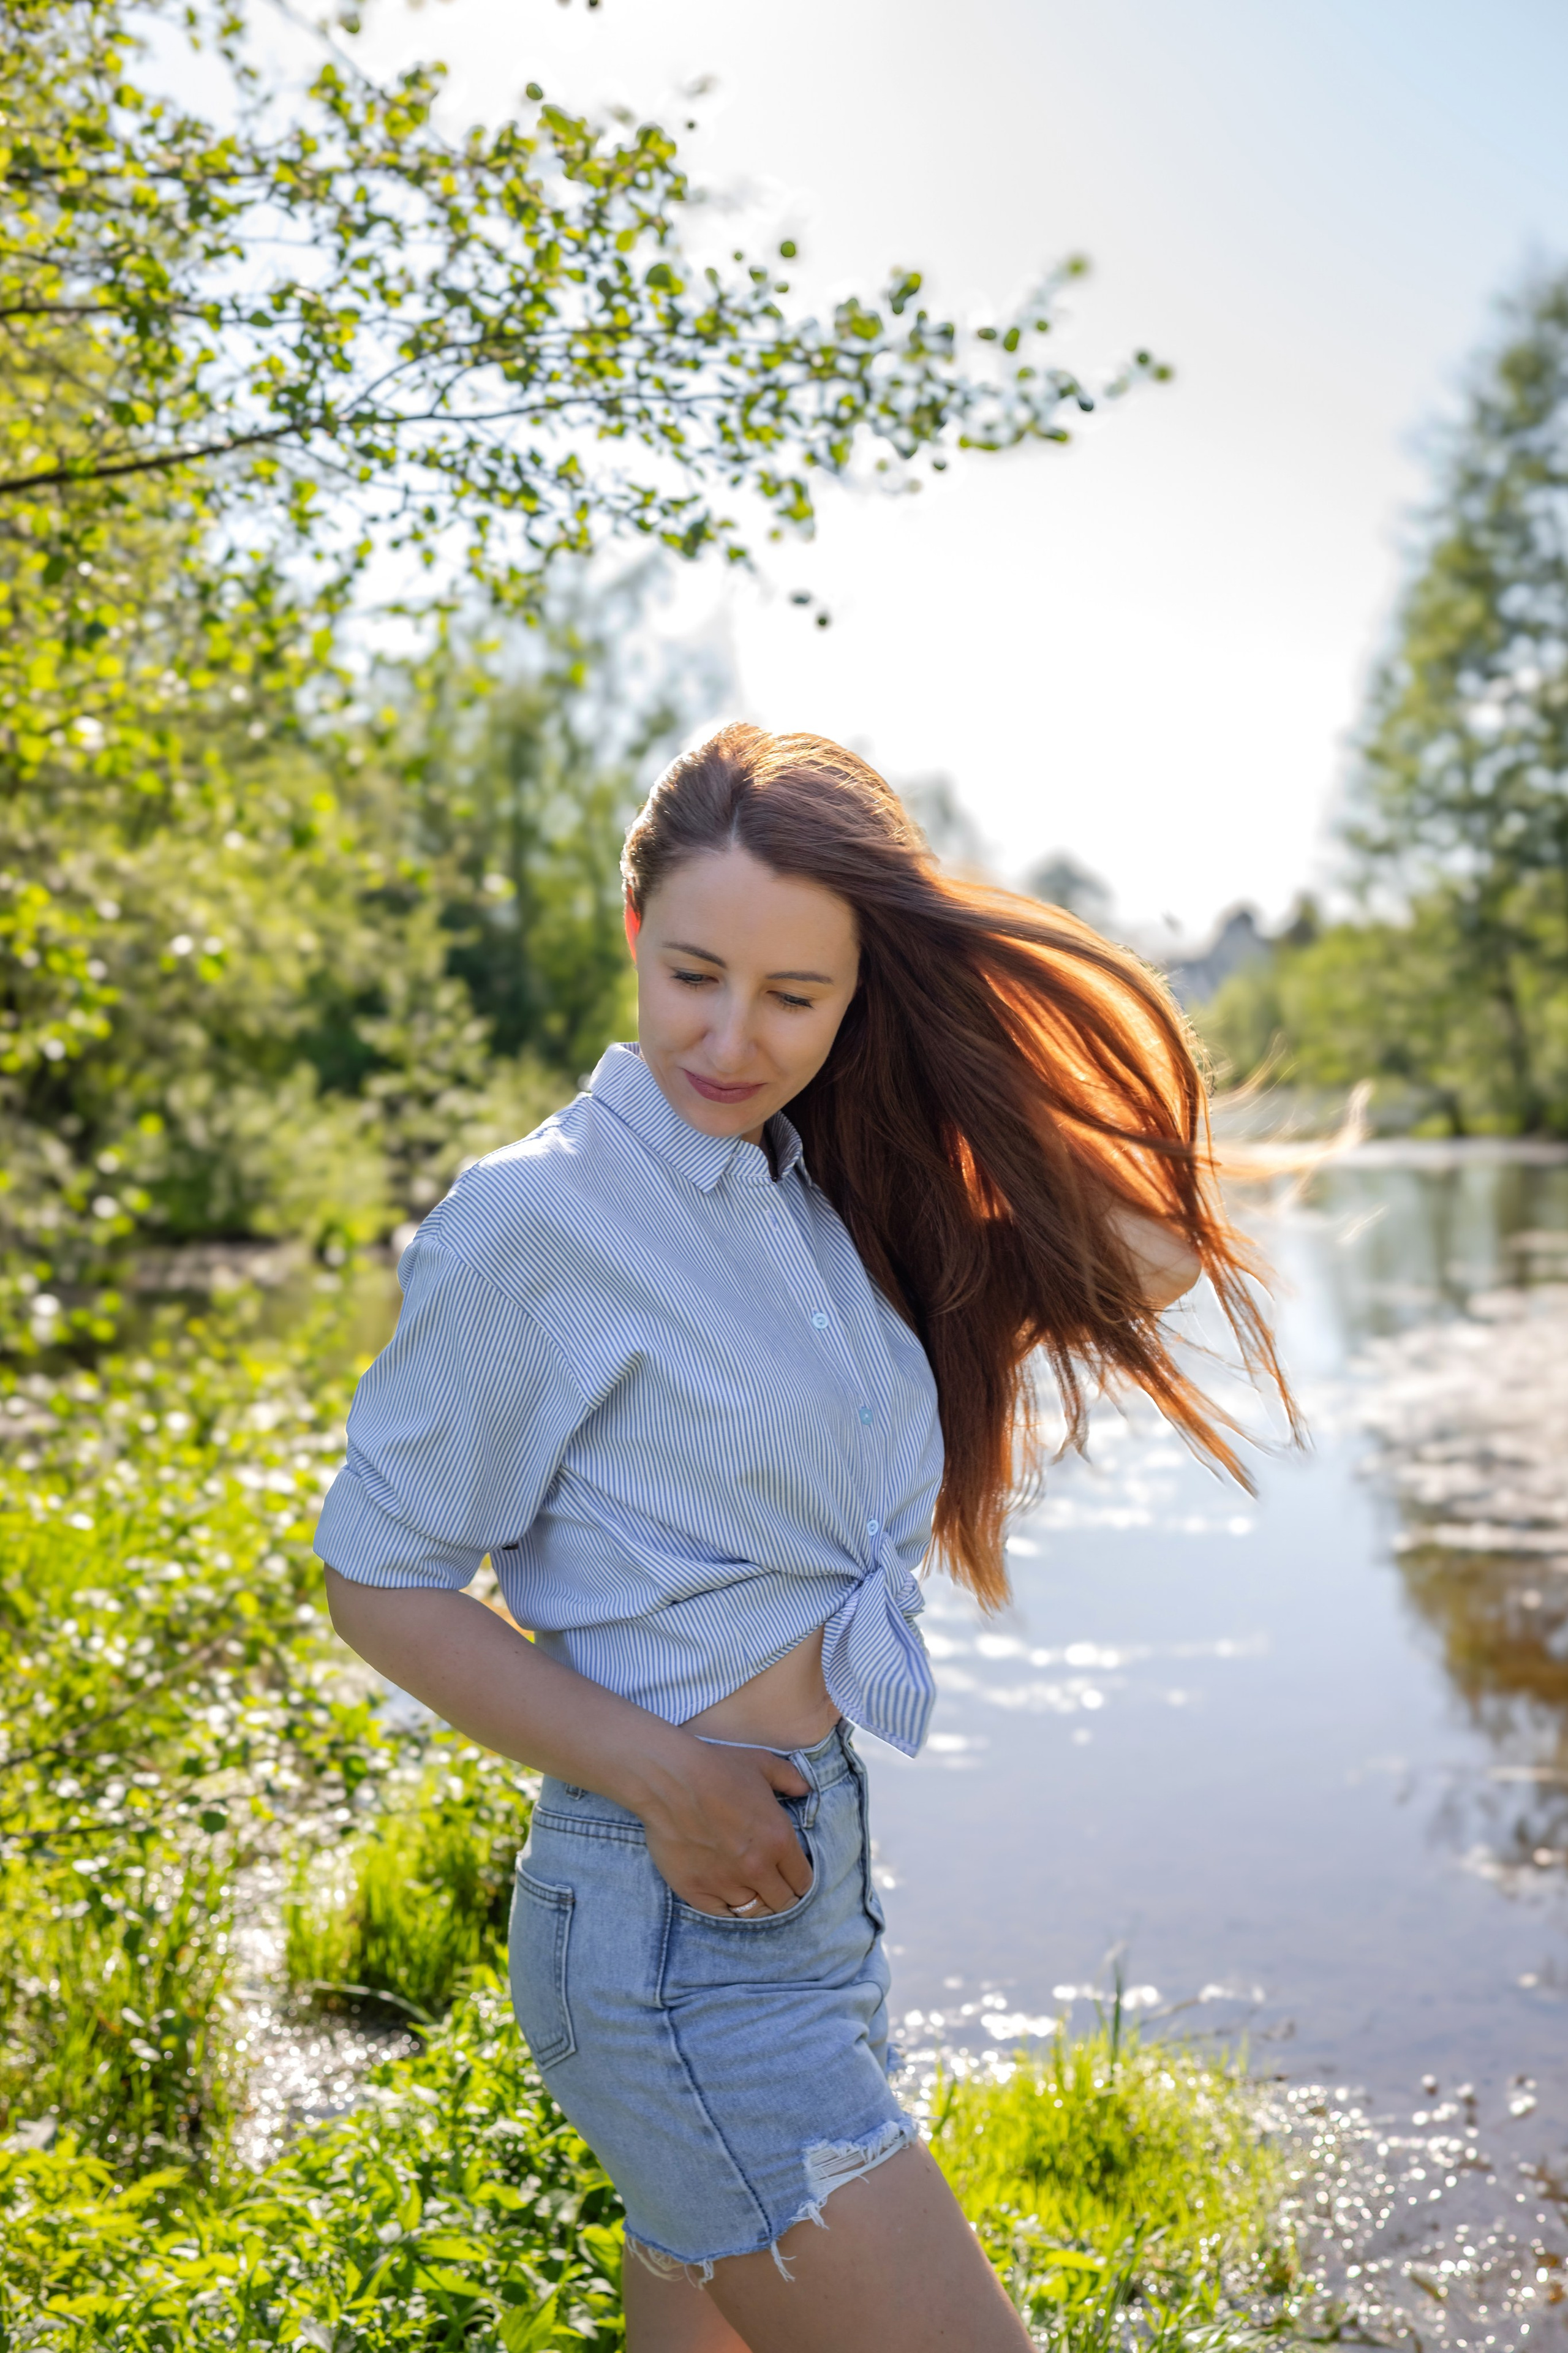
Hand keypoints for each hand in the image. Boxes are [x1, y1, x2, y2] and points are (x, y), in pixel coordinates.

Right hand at [637, 1741, 812, 1915]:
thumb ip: (790, 1778)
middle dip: (781, 1896)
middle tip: (772, 1886)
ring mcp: (724, 1883)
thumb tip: (805, 1790)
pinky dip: (726, 1907)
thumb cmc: (716, 1768)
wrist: (668, 1778)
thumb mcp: (762, 1763)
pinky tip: (726, 1894)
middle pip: (782, 1904)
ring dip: (755, 1902)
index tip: (791, 1876)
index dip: (799, 1881)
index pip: (802, 1882)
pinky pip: (721, 1915)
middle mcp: (756, 1868)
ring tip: (750, 1891)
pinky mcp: (695, 1890)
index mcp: (779, 1840)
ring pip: (752, 1912)